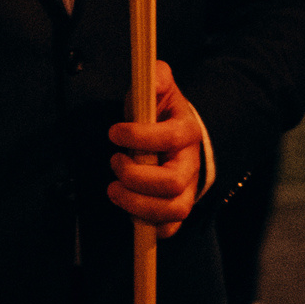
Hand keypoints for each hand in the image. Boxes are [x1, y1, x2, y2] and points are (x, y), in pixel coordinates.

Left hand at [108, 59, 204, 236]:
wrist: (178, 135)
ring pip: (174, 210)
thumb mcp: (159, 88)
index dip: (140, 137)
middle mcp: (190, 164)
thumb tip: (152, 75)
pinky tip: (131, 210)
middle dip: (135, 177)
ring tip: (114, 189)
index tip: (113, 131)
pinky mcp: (176, 207)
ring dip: (137, 204)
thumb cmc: (161, 114)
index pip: (171, 138)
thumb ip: (156, 77)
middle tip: (114, 163)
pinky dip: (149, 226)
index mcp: (187, 132)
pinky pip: (170, 227)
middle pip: (173, 183)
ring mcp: (186, 189)